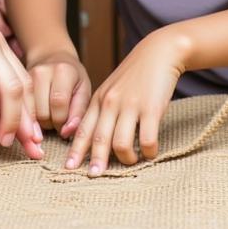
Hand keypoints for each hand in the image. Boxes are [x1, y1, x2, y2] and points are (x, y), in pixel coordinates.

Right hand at [26, 48, 90, 136]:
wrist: (53, 57)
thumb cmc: (72, 78)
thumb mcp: (83, 92)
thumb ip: (78, 113)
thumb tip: (65, 132)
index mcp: (63, 71)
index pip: (59, 104)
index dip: (63, 121)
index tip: (66, 122)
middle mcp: (42, 71)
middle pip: (42, 112)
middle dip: (50, 123)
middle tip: (56, 117)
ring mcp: (26, 77)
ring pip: (28, 114)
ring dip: (38, 122)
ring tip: (47, 114)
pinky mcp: (16, 85)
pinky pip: (20, 110)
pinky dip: (28, 118)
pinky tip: (35, 114)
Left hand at [65, 28, 188, 175]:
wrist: (158, 53)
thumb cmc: (135, 75)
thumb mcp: (112, 89)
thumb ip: (102, 110)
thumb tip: (96, 138)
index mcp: (99, 99)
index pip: (83, 129)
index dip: (76, 150)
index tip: (69, 167)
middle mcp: (111, 103)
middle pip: (98, 139)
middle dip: (95, 161)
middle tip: (94, 176)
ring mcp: (130, 106)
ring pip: (120, 144)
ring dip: (126, 159)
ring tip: (132, 160)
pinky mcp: (151, 109)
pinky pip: (146, 140)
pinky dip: (148, 152)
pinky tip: (150, 152)